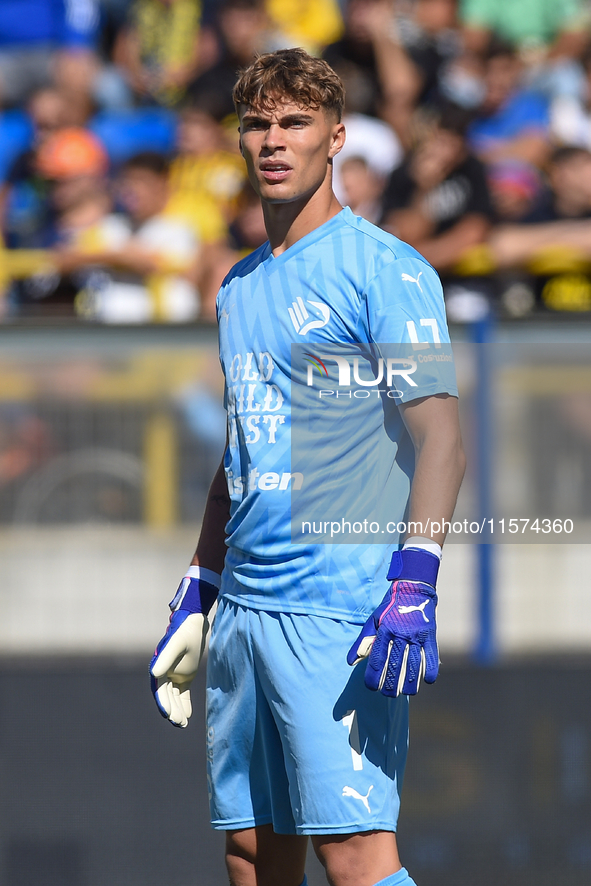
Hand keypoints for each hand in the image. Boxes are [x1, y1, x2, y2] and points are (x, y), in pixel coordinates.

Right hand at [150, 567, 219, 726]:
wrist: (195, 623)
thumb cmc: (184, 631)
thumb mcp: (176, 644)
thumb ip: (166, 658)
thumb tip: (154, 674)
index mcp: (159, 666)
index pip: (159, 689)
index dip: (163, 702)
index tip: (168, 715)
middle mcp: (164, 672)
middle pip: (166, 696)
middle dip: (172, 710)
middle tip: (178, 723)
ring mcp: (174, 674)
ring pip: (175, 697)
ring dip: (178, 710)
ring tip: (182, 724)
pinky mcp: (185, 675)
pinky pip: (183, 693)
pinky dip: (184, 704)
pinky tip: (187, 716)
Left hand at [347, 549, 439, 696]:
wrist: (412, 589)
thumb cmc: (390, 608)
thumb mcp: (373, 621)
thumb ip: (363, 642)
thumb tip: (351, 662)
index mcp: (384, 630)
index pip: (377, 659)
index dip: (373, 676)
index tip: (372, 687)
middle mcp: (400, 633)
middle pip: (395, 664)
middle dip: (391, 683)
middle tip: (388, 695)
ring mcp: (417, 634)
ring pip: (413, 664)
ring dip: (410, 682)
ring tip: (405, 693)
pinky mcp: (430, 634)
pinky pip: (431, 655)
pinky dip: (430, 669)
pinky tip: (427, 681)